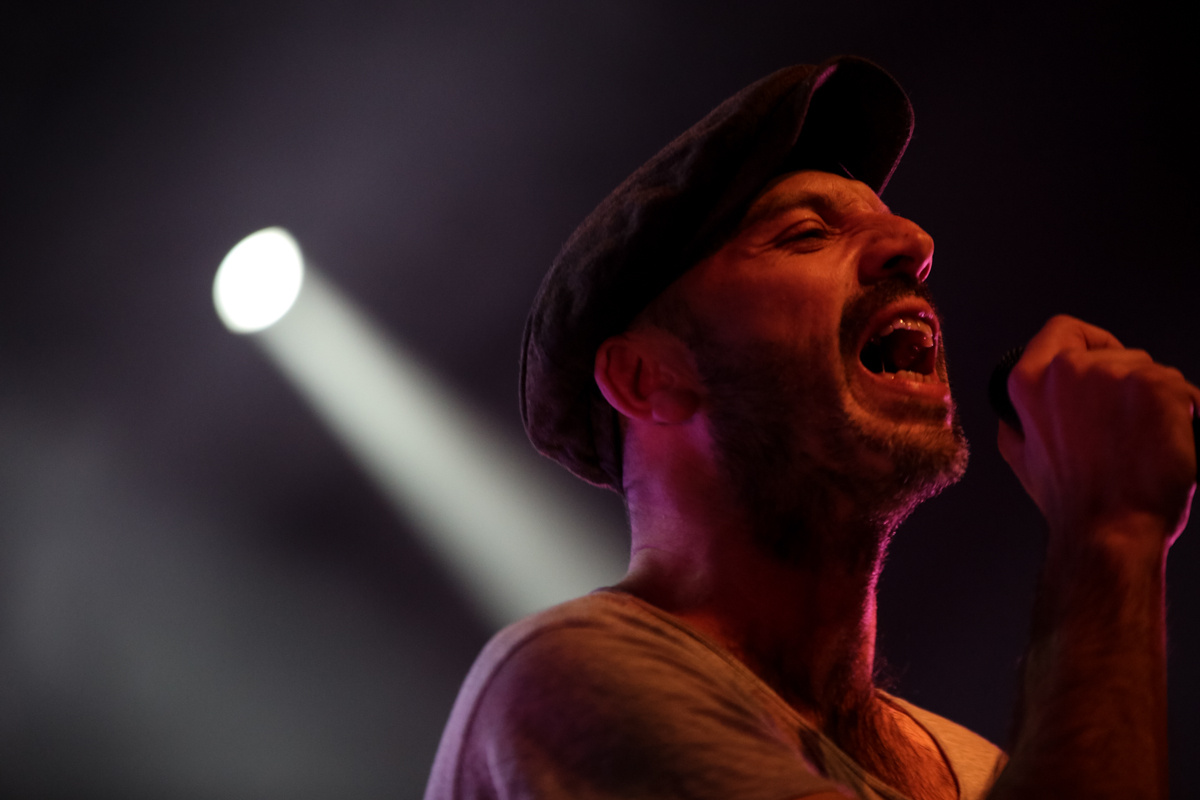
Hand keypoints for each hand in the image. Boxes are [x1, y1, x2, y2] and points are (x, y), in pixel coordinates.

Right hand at [997, 315, 1197, 547]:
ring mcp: (1115, 375)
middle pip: (1115, 354)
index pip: (1061, 329)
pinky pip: (1184, 389)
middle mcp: (1069, 370)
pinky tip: (1170, 441)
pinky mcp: (1157, 387)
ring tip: (1146, 441)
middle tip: (1126, 426)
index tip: (1102, 361)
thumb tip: (1021, 411)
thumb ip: (1018, 420)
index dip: (1088, 343)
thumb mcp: (1021, 457)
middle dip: (1127, 384)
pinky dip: (1186, 412)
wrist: (1109, 529)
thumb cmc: (1072, 502)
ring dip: (1158, 400)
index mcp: (1029, 382)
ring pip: (1152, 371)